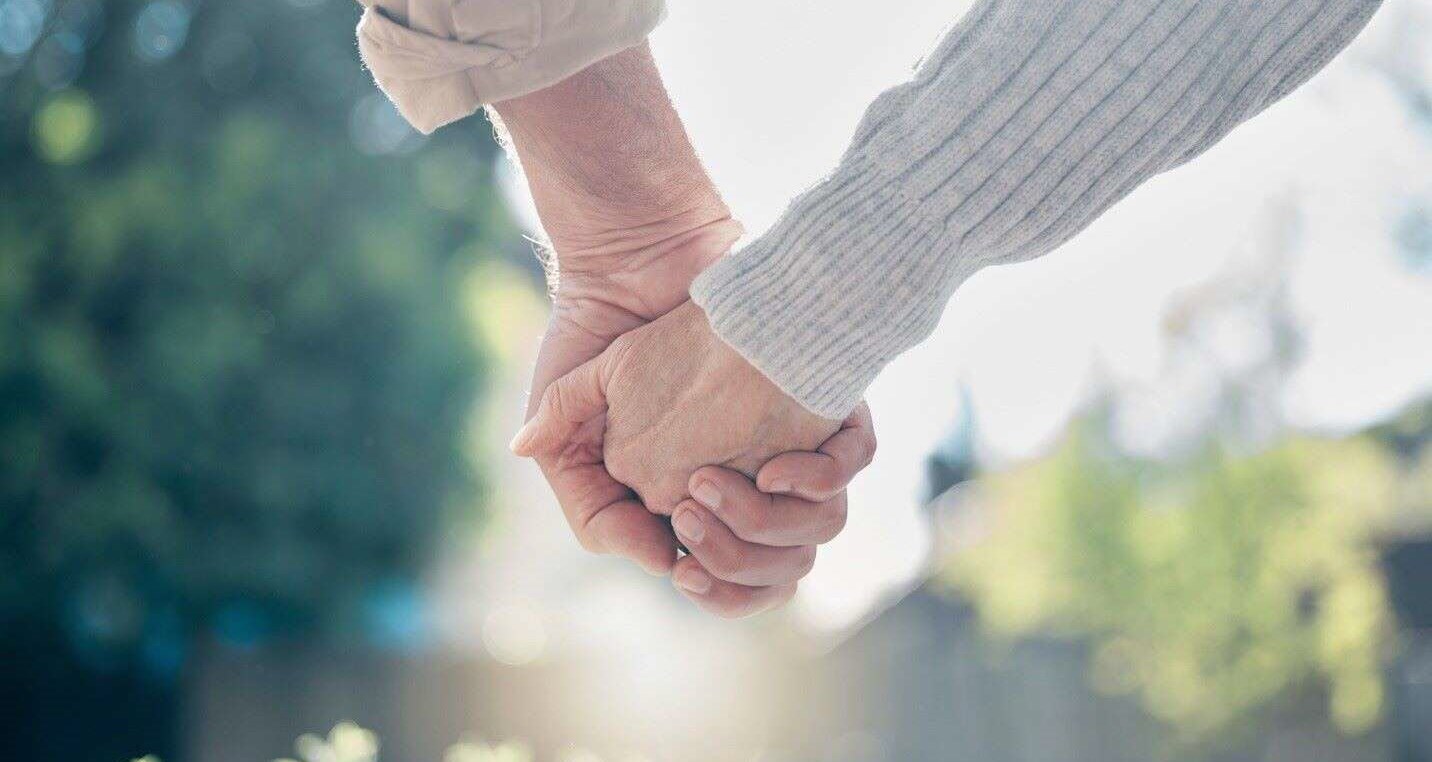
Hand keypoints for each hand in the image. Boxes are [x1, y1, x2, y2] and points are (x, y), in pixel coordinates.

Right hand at [513, 303, 873, 616]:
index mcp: (700, 495)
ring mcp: (792, 440)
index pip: (733, 579)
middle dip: (737, 561)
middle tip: (690, 517)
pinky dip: (821, 477)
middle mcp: (754, 475)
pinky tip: (776, 468)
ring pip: (820, 527)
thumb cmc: (600, 331)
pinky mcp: (824, 399)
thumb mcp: (569, 409)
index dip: (715, 589)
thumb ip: (581, 484)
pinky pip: (853, 459)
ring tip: (712, 487)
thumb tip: (655, 557)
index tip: (680, 561)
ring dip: (772, 524)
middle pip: (781, 566)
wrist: (642, 254)